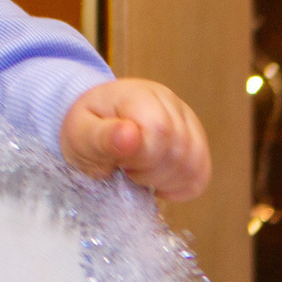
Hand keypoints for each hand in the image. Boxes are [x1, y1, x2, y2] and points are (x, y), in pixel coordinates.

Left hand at [61, 78, 211, 200]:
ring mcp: (186, 120)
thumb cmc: (86, 127)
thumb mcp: (80, 134)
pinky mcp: (195, 140)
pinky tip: (157, 183)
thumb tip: (130, 135)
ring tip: (138, 171)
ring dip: (163, 181)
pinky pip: (200, 173)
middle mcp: (169, 102)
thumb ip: (102, 137)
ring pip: (193, 164)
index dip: (142, 158)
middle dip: (149, 173)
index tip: (120, 162)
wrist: (95, 120)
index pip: (161, 131)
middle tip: (125, 168)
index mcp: (138, 95)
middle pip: (179, 150)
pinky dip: (179, 186)